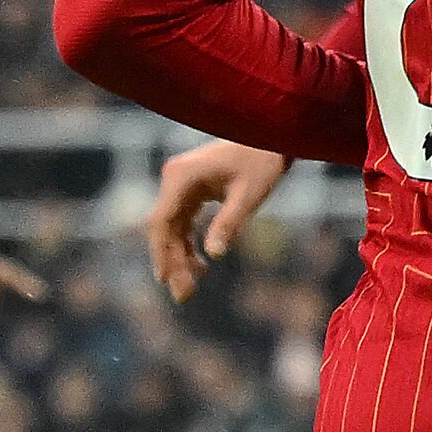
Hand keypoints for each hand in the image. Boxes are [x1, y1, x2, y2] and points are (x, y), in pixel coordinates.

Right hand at [145, 144, 289, 303]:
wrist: (271, 135)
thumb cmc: (264, 160)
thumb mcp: (250, 195)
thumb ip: (230, 222)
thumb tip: (214, 254)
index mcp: (181, 177)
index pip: (160, 221)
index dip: (161, 252)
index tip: (164, 279)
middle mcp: (174, 179)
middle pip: (164, 228)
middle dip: (171, 261)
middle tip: (183, 295)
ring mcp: (180, 183)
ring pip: (171, 227)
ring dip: (179, 255)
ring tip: (192, 286)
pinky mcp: (191, 188)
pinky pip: (182, 221)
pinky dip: (188, 242)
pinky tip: (200, 265)